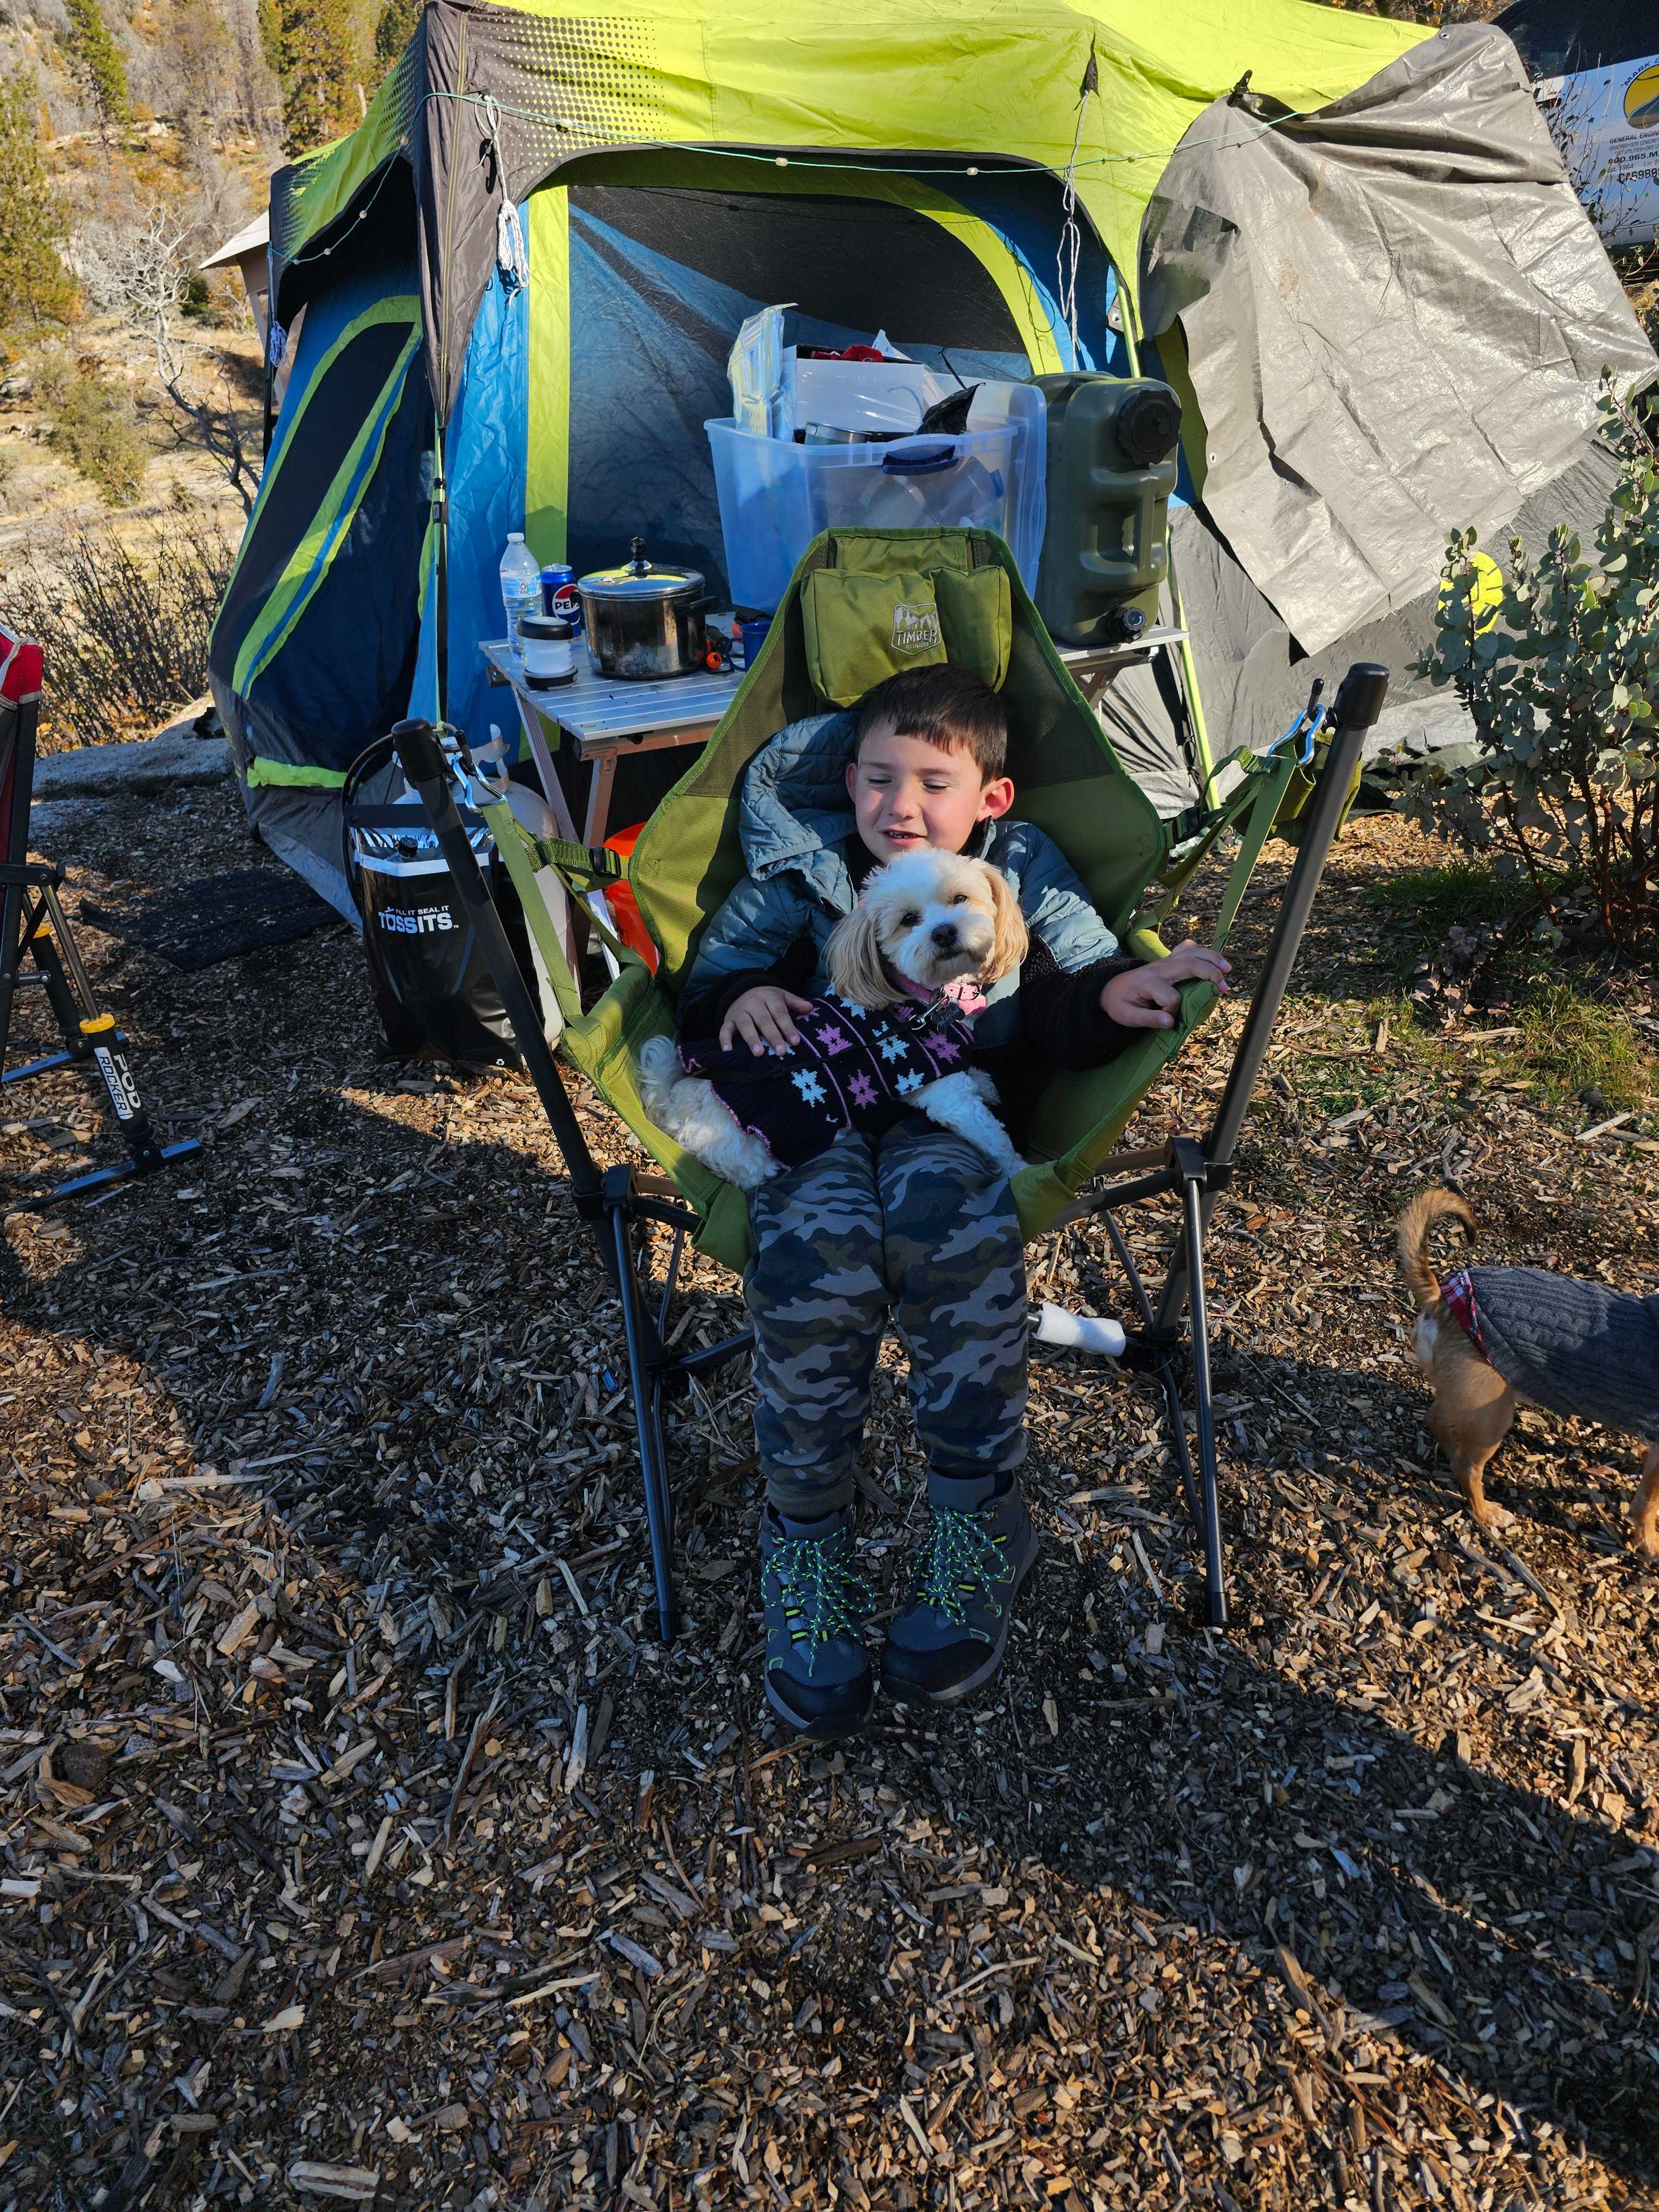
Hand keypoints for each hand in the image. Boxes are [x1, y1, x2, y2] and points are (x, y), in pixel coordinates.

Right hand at [720, 985, 815, 1055]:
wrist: (742, 989)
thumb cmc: (768, 999)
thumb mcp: (782, 997)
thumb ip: (795, 1003)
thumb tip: (810, 1008)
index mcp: (769, 997)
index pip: (780, 1013)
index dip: (787, 1027)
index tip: (795, 1041)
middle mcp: (753, 1003)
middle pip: (763, 1020)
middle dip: (772, 1036)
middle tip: (781, 1052)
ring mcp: (739, 1012)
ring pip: (745, 1025)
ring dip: (752, 1039)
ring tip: (759, 1053)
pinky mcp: (728, 1020)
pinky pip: (724, 1029)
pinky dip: (725, 1039)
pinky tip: (728, 1050)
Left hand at [1100, 940, 1230, 1030]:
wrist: (1110, 987)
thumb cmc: (1120, 1003)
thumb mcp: (1126, 1016)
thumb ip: (1148, 1020)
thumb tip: (1171, 1023)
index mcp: (1147, 982)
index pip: (1171, 997)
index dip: (1173, 1011)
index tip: (1167, 1020)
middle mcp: (1159, 968)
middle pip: (1188, 964)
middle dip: (1209, 974)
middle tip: (1223, 988)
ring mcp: (1165, 962)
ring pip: (1192, 952)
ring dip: (1212, 958)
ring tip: (1227, 969)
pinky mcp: (1168, 960)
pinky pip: (1187, 949)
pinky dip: (1201, 951)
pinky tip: (1213, 959)